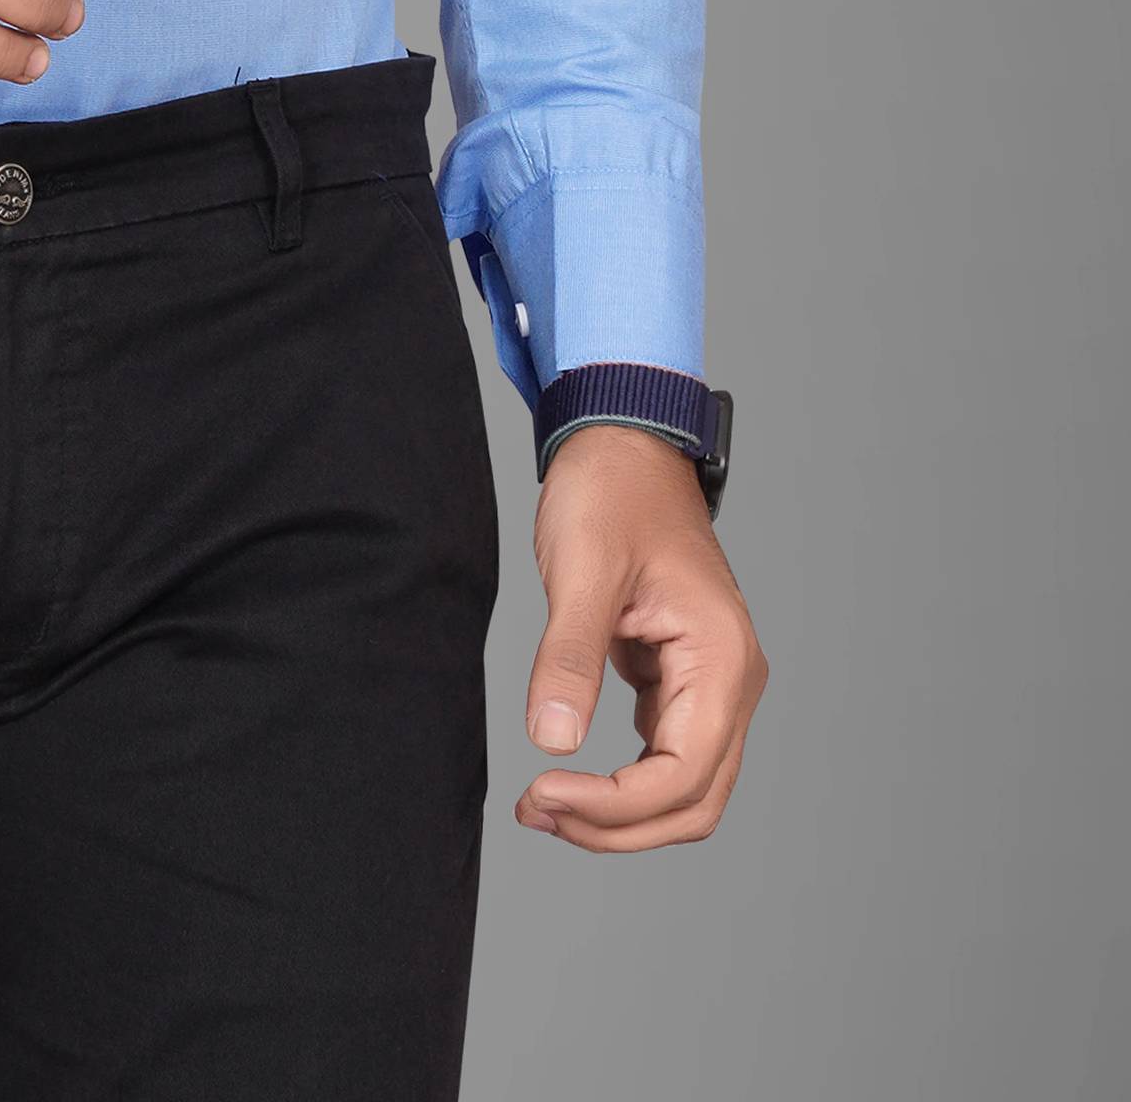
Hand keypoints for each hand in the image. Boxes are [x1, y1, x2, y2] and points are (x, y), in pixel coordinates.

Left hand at [515, 424, 768, 849]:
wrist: (623, 444)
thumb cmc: (612, 491)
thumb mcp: (582, 568)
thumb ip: (569, 656)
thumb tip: (551, 741)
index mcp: (720, 657)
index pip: (683, 775)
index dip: (615, 805)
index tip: (543, 793)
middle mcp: (731, 680)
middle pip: (692, 800)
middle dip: (616, 824)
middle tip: (536, 812)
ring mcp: (711, 683)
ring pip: (682, 788)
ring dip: (620, 813)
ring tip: (544, 804)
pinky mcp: (681, 680)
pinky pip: (664, 756)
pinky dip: (621, 781)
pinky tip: (568, 775)